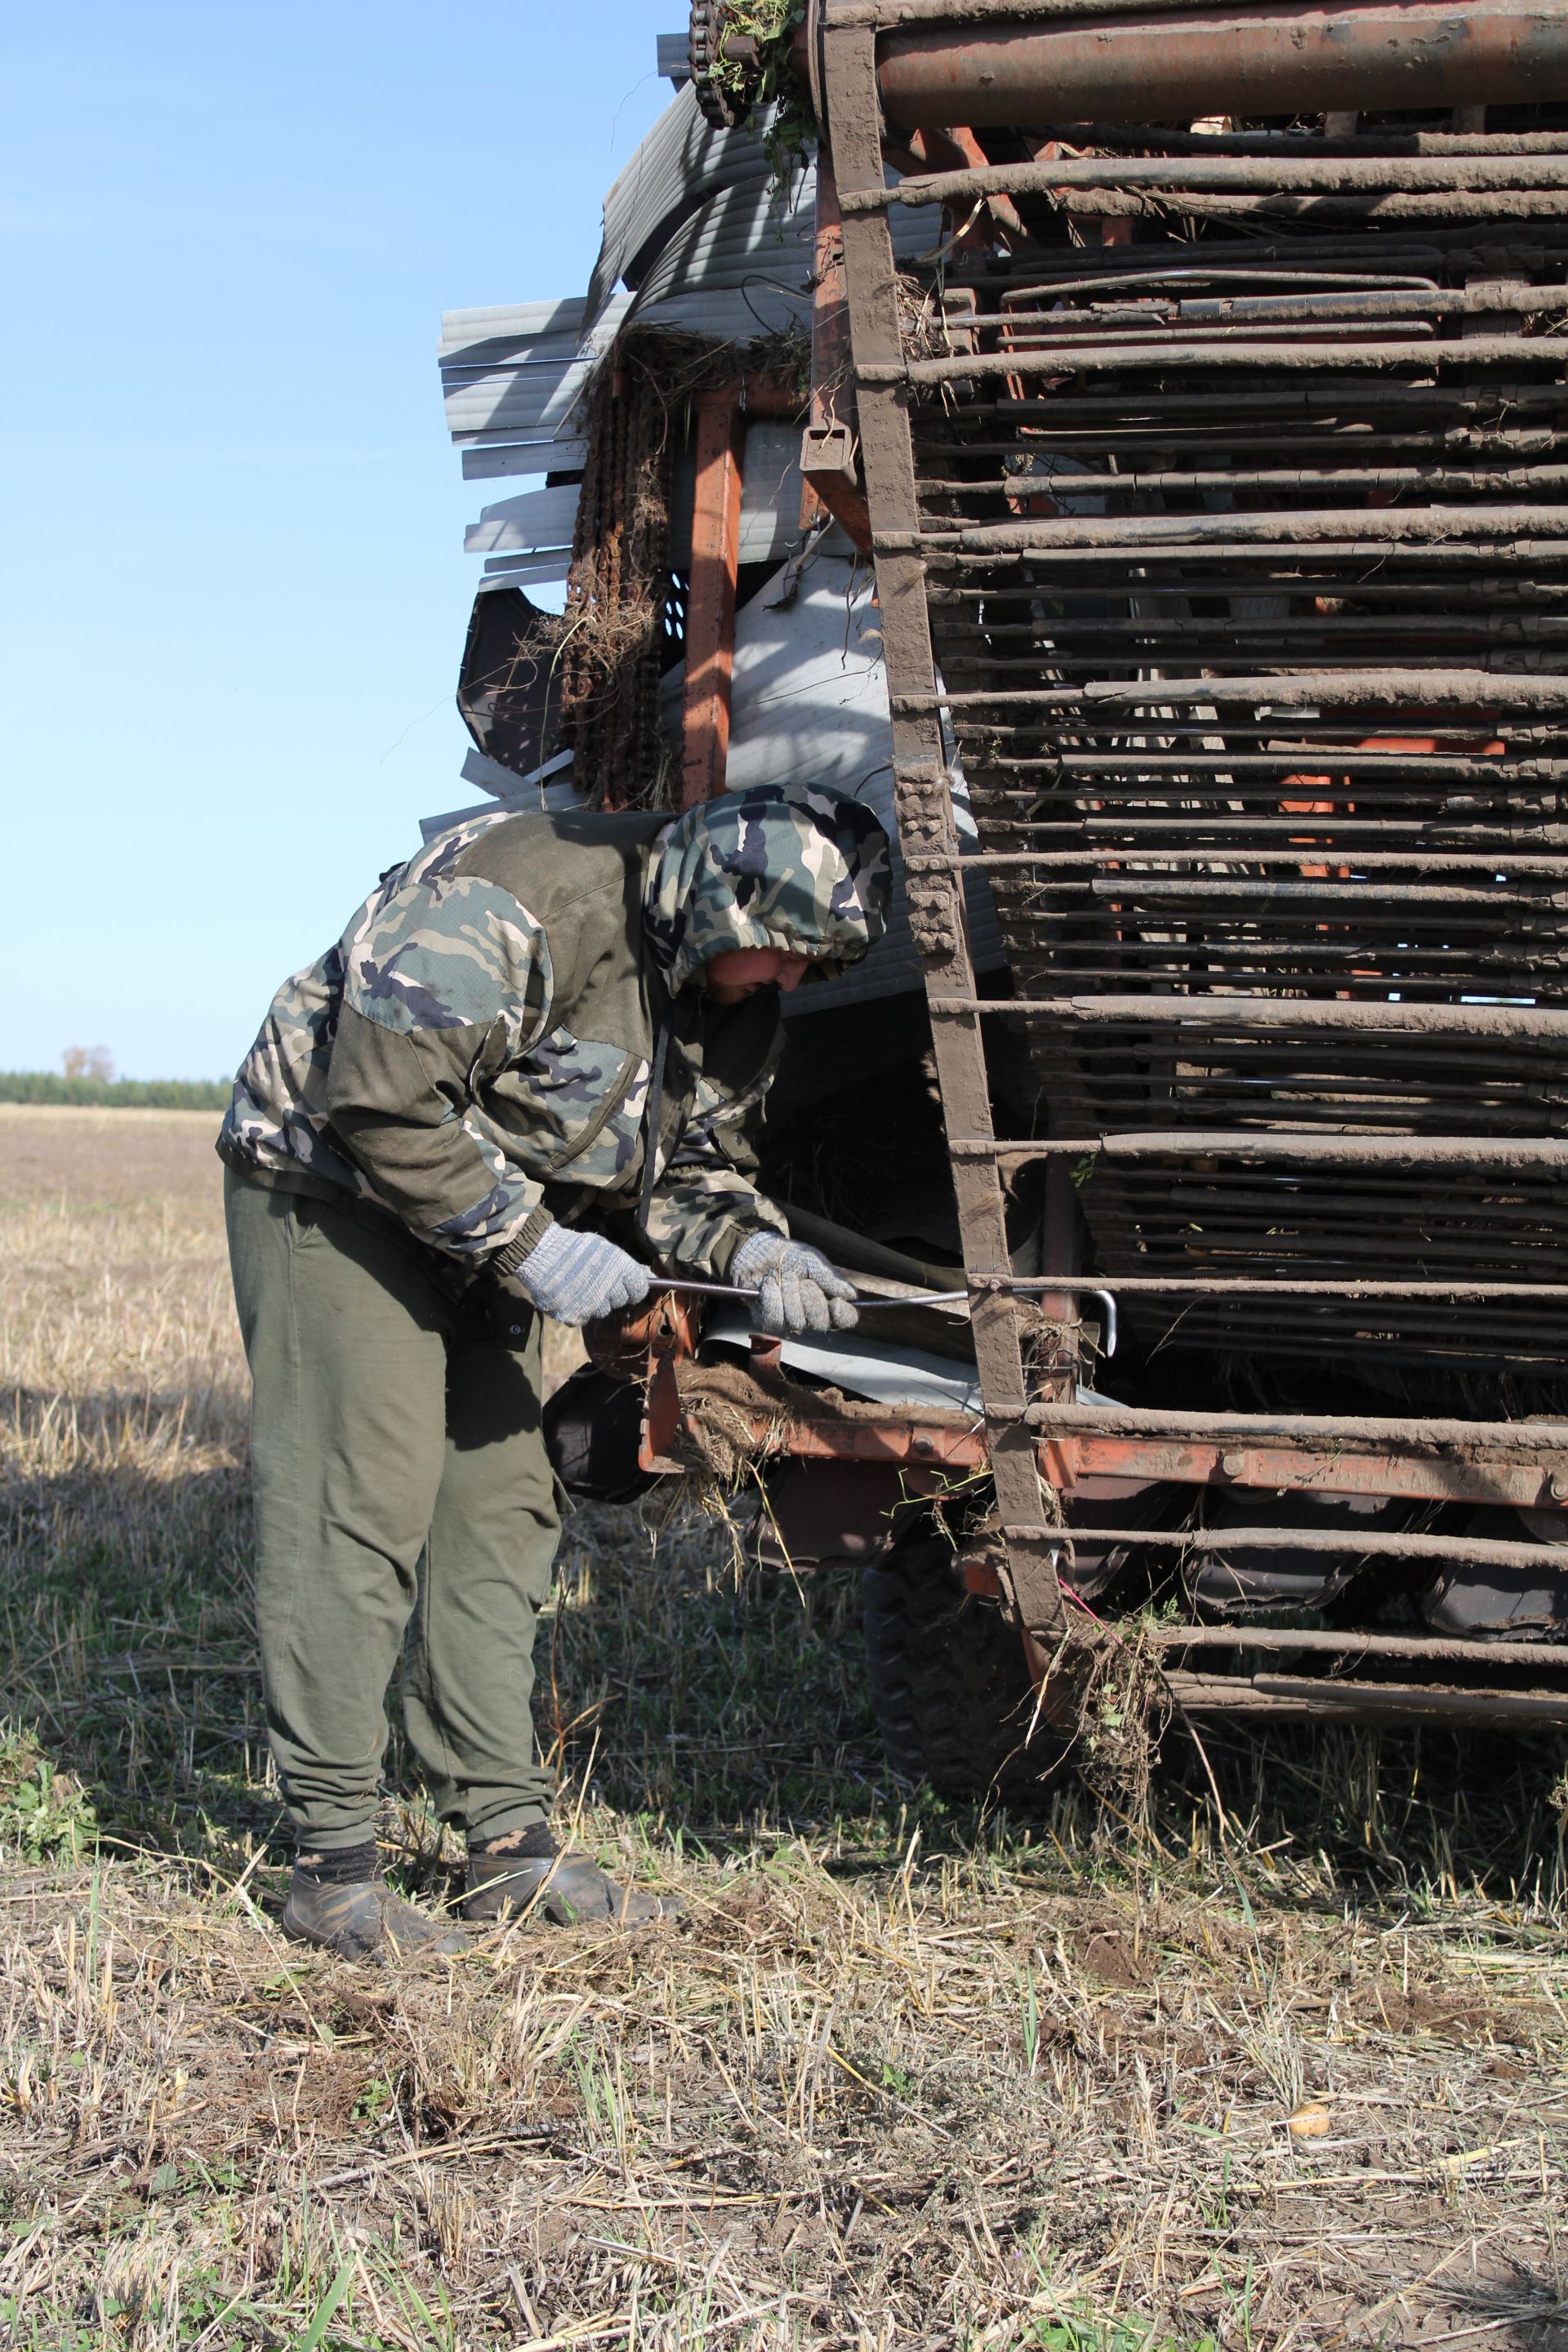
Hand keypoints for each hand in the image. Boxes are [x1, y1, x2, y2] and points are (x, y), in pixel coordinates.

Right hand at [509, 1223, 650, 1327]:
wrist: (538, 1253)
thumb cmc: (573, 1248)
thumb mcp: (604, 1248)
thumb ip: (626, 1265)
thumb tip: (649, 1277)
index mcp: (621, 1269)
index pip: (640, 1289)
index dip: (632, 1287)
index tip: (624, 1285)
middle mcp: (610, 1289)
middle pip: (620, 1301)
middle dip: (611, 1293)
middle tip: (594, 1280)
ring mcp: (592, 1305)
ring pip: (602, 1311)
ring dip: (594, 1302)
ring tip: (578, 1285)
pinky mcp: (575, 1316)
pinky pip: (583, 1318)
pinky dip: (577, 1310)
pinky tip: (568, 1294)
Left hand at [731, 1232, 857, 1334]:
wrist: (760, 1252)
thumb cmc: (790, 1257)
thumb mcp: (812, 1261)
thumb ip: (830, 1278)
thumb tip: (852, 1295)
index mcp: (828, 1300)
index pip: (845, 1318)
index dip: (843, 1314)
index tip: (836, 1302)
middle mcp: (811, 1315)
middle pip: (820, 1323)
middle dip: (811, 1299)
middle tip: (802, 1281)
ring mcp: (791, 1320)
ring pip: (796, 1321)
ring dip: (789, 1294)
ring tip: (783, 1279)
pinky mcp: (770, 1321)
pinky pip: (775, 1318)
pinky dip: (772, 1296)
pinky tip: (769, 1285)